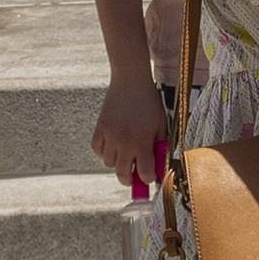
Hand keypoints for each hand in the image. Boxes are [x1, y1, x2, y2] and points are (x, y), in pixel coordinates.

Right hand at [90, 70, 168, 194]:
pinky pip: (97, 150)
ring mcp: (110, 135)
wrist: (130, 80)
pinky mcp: (100, 128)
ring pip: (108, 163)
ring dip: (117, 162)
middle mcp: (124, 142)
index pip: (144, 174)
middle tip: (134, 176)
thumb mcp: (161, 124)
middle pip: (123, 175)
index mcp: (142, 142)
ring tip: (124, 152)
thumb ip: (159, 145)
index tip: (150, 175)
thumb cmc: (149, 101)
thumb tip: (158, 164)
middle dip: (130, 179)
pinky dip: (103, 151)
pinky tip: (112, 144)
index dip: (148, 178)